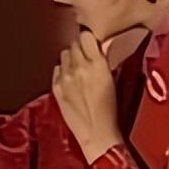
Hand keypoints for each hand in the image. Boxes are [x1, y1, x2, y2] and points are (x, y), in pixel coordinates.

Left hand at [52, 30, 123, 163]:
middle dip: (79, 49)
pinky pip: (57, 69)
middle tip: (85, 59)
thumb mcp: (111, 79)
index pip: (85, 36)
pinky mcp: (56, 87)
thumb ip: (102, 61)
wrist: (96, 133)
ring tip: (78, 70)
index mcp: (98, 64)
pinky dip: (62, 71)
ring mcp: (66, 77)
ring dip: (70, 59)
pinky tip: (70, 81)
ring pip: (64, 54)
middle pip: (73, 44)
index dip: (88, 39)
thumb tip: (97, 47)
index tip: (90, 43)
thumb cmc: (109, 110)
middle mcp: (80, 67)